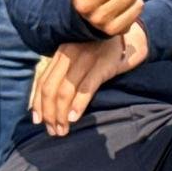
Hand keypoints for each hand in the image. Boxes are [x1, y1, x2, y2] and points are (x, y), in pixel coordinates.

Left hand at [30, 23, 147, 135]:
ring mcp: (87, 57)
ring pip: (65, 91)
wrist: (134, 40)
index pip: (42, 80)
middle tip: (52, 130)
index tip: (38, 120)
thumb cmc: (103, 54)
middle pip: (51, 88)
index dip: (37, 102)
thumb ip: (63, 72)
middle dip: (49, 113)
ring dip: (61, 114)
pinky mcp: (104, 64)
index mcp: (61, 52)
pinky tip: (74, 118)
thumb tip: (43, 102)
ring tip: (63, 130)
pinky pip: (86, 88)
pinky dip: (78, 105)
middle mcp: (70, 52)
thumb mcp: (79, 58)